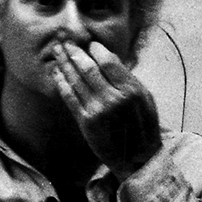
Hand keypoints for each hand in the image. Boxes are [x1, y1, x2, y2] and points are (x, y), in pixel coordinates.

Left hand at [44, 37, 166, 180]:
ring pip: (76, 80)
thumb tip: (108, 58)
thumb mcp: (145, 99)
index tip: (89, 44)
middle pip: (88, 68)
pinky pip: (69, 96)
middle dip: (75, 52)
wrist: (138, 159)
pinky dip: (61, 82)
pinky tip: (56, 72)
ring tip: (57, 51)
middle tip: (66, 42)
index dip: (96, 50)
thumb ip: (128, 79)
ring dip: (64, 63)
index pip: (108, 62)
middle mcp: (114, 99)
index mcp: (132, 91)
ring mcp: (98, 111)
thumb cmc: (144, 126)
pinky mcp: (85, 122)